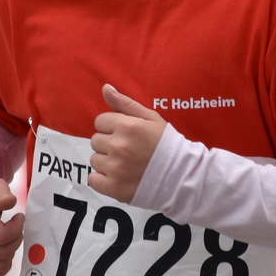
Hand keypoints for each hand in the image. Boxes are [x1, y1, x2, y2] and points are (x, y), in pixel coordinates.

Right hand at [0, 175, 24, 275]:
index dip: (17, 228)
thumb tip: (10, 202)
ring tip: (6, 237)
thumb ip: (1, 192)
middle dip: (16, 239)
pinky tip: (0, 249)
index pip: (2, 236)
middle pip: (4, 252)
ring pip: (2, 266)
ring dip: (10, 252)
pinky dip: (3, 264)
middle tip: (14, 228)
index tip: (18, 217)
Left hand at [88, 84, 166, 203]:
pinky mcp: (114, 187)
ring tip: (125, 164)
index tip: (126, 135)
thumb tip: (105, 88)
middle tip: (127, 151)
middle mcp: (119, 146)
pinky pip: (94, 180)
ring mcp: (115, 168)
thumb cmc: (167, 144)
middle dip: (108, 144)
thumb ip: (125, 103)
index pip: (100, 121)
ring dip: (106, 161)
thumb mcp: (151, 118)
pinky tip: (118, 177)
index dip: (112, 127)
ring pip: (95, 160)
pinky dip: (103, 179)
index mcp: (127, 126)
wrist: (182, 176)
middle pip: (96, 140)